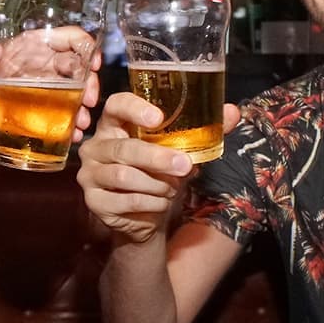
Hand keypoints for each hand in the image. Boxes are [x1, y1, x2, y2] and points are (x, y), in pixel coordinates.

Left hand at [0, 33, 101, 145]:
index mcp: (32, 49)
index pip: (66, 38)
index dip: (85, 45)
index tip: (93, 62)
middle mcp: (44, 66)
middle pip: (79, 67)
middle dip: (90, 83)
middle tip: (89, 101)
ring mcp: (46, 90)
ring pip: (77, 93)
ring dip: (84, 107)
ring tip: (81, 123)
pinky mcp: (44, 112)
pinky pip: (66, 115)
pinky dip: (73, 125)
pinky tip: (74, 135)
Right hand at [76, 92, 239, 245]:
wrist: (145, 216)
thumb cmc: (160, 175)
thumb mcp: (182, 152)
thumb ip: (204, 132)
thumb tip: (232, 111)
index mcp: (116, 125)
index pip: (116, 106)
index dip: (133, 108)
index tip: (158, 117)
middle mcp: (97, 146)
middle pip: (124, 148)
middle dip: (157, 157)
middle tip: (185, 165)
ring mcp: (91, 174)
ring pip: (123, 176)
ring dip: (156, 184)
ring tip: (172, 187)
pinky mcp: (93, 200)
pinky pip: (123, 200)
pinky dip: (149, 202)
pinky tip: (160, 201)